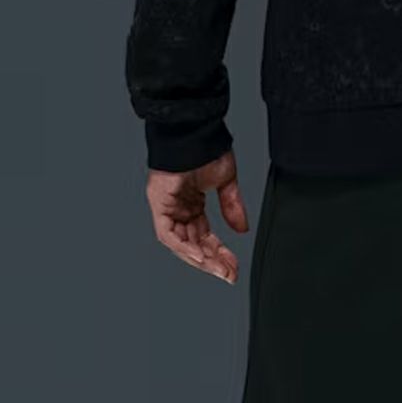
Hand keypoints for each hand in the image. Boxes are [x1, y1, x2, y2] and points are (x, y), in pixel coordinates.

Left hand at [145, 150, 249, 283]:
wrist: (193, 128)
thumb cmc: (205, 146)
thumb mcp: (225, 182)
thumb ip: (232, 207)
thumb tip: (242, 229)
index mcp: (191, 203)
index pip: (204, 237)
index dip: (219, 254)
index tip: (233, 267)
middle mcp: (177, 207)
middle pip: (193, 244)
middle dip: (212, 262)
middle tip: (229, 274)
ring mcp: (166, 205)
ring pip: (180, 244)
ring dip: (200, 259)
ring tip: (218, 270)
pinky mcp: (159, 202)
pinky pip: (169, 234)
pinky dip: (184, 247)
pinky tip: (201, 256)